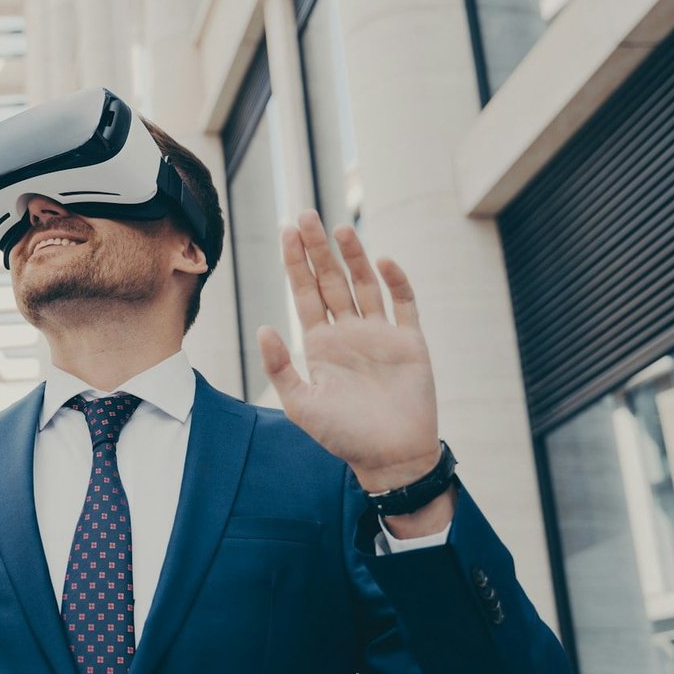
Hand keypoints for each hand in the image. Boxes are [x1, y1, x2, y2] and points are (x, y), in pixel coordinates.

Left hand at [257, 210, 440, 494]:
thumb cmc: (343, 436)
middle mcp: (349, 332)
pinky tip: (383, 261)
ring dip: (353, 257)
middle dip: (317, 249)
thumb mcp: (301, 403)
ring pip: (365, 284)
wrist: (389, 458)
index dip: (295, 263)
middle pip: (331, 280)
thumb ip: (281, 367)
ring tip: (339, 228)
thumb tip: (263, 328)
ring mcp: (380, 334)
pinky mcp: (410, 343)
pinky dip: (396, 282)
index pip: (304, 293)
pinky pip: (403, 305)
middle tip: (305, 215)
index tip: (286, 232)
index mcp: (321, 343)